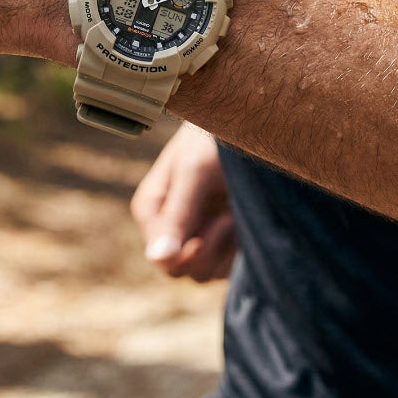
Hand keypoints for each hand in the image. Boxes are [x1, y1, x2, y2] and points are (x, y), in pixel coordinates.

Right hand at [130, 122, 236, 282]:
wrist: (246, 125)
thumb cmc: (213, 139)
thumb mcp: (195, 170)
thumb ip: (178, 213)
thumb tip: (158, 258)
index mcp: (151, 210)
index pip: (162, 259)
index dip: (190, 252)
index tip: (220, 221)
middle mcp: (169, 227)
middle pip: (182, 270)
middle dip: (210, 250)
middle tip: (230, 216)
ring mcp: (195, 234)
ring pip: (205, 272)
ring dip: (227, 247)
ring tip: (237, 210)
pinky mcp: (220, 240)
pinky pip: (225, 267)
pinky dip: (238, 249)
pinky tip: (244, 219)